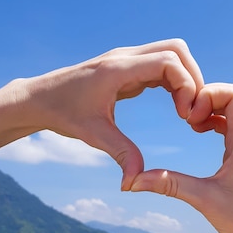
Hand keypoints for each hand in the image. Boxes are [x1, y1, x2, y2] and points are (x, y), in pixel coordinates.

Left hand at [24, 39, 202, 188]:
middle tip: (192, 110)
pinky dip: (175, 82)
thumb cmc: (63, 113)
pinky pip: (161, 66)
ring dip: (185, 78)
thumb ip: (120, 154)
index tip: (184, 115)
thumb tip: (133, 183)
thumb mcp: (93, 135)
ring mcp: (128, 59)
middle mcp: (126, 57)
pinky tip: (175, 106)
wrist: (40, 99)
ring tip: (186, 110)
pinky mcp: (128, 68)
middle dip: (192, 77)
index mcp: (118, 68)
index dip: (186, 85)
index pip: (168, 61)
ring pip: (172, 54)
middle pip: (176, 49)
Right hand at [130, 83, 232, 232]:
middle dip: (210, 96)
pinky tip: (201, 133)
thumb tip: (132, 181)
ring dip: (214, 107)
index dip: (209, 95)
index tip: (190, 119)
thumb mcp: (202, 200)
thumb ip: (169, 185)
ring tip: (194, 126)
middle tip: (191, 118)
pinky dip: (218, 119)